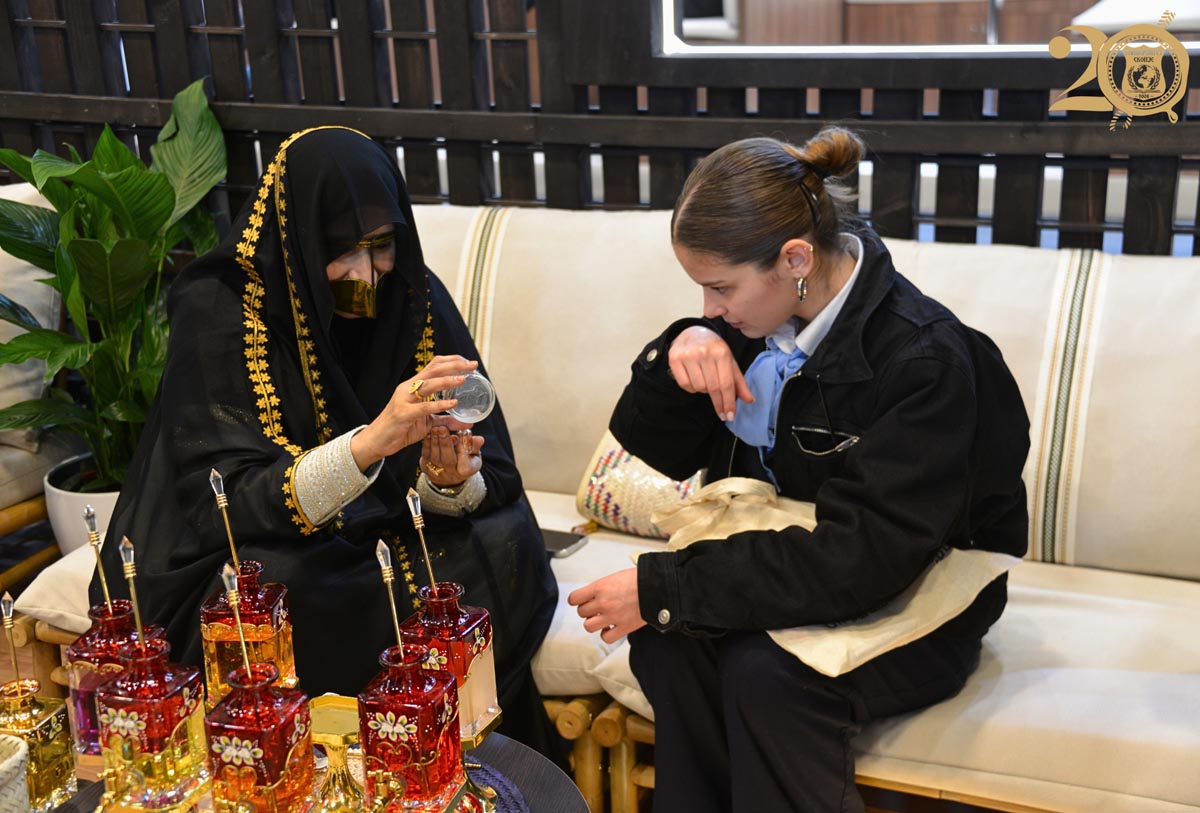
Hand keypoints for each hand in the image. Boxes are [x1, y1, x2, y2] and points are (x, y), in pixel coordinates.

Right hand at [350, 355, 477, 469]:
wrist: (376, 441)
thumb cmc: (401, 429)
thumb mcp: (427, 423)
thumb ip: (446, 420)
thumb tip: (468, 422)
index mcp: (413, 386)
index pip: (434, 365)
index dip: (452, 361)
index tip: (469, 362)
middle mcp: (408, 388)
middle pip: (433, 370)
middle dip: (455, 365)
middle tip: (473, 365)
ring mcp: (404, 399)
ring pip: (427, 385)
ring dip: (447, 381)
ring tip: (463, 379)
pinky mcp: (402, 414)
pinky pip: (423, 407)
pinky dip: (439, 405)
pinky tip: (453, 404)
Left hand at [421, 425, 484, 485]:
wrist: (449, 474)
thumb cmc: (465, 460)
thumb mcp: (474, 454)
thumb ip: (475, 446)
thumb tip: (479, 439)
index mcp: (466, 471)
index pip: (465, 465)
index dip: (462, 451)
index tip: (460, 436)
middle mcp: (451, 474)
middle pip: (448, 460)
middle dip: (445, 443)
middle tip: (443, 428)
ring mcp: (437, 472)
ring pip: (435, 457)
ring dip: (435, 441)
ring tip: (436, 428)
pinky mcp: (426, 468)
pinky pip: (426, 455)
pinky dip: (427, 444)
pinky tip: (428, 434)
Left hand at [568, 569, 644, 643]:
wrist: (657, 588)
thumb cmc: (639, 580)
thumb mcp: (615, 577)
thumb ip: (602, 587)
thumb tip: (593, 594)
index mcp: (600, 588)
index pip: (574, 598)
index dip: (577, 600)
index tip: (581, 601)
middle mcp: (603, 603)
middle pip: (581, 612)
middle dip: (587, 610)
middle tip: (595, 608)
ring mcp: (612, 617)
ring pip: (589, 626)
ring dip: (594, 623)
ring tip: (601, 619)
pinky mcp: (623, 628)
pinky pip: (606, 638)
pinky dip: (606, 634)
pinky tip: (611, 628)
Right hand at [669, 326, 753, 421]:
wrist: (692, 332)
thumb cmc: (714, 349)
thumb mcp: (729, 361)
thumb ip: (738, 382)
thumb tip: (749, 400)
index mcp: (721, 352)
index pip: (726, 383)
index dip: (729, 402)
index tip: (730, 415)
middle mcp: (704, 352)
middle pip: (713, 388)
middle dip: (719, 404)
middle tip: (722, 414)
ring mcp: (688, 355)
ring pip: (699, 388)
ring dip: (704, 391)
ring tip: (706, 382)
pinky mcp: (675, 358)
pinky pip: (685, 385)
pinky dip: (692, 388)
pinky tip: (695, 380)